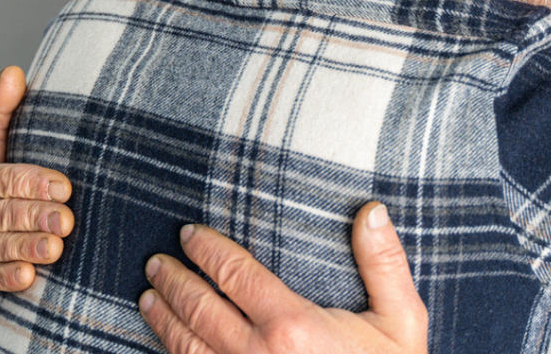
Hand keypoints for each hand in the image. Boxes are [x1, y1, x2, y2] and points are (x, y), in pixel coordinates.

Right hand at [0, 66, 75, 290]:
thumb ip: (1, 109)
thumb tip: (13, 71)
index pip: (4, 178)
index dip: (34, 182)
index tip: (65, 187)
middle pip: (4, 213)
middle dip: (36, 216)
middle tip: (67, 221)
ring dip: (26, 247)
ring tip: (55, 249)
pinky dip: (6, 278)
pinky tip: (28, 277)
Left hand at [140, 202, 427, 353]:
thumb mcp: (401, 321)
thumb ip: (384, 264)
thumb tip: (372, 210)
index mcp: (292, 325)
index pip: (234, 273)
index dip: (207, 250)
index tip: (189, 234)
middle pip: (199, 307)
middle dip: (174, 280)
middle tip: (157, 262)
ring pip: (186, 346)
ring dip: (163, 317)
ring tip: (149, 296)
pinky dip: (173, 353)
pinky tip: (166, 343)